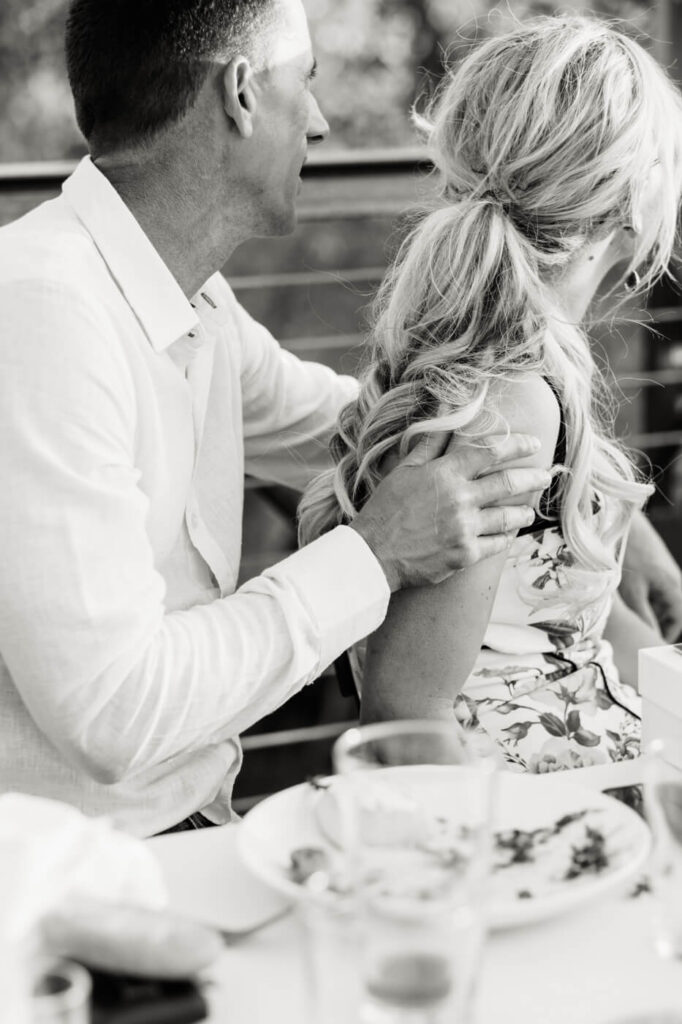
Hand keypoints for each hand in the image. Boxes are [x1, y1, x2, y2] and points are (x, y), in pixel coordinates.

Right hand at [351, 433, 549, 591]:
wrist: (372, 553)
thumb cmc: (385, 508)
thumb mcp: (404, 469)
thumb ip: (431, 442)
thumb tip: (444, 408)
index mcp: (446, 473)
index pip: (491, 452)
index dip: (517, 445)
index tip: (533, 443)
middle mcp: (460, 499)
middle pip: (508, 484)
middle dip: (532, 478)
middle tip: (546, 476)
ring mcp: (465, 528)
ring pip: (508, 517)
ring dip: (523, 512)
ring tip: (528, 512)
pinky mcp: (465, 555)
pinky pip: (496, 544)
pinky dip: (505, 537)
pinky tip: (508, 534)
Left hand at [619, 509, 681, 641]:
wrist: (618, 520)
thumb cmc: (627, 555)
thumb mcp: (632, 591)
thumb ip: (643, 617)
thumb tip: (649, 639)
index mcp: (675, 588)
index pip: (679, 622)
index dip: (665, 639)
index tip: (649, 651)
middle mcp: (674, 581)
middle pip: (670, 614)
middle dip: (655, 626)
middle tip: (634, 639)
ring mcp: (663, 574)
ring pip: (659, 604)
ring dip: (646, 613)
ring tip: (625, 621)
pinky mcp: (651, 569)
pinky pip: (651, 591)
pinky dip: (640, 600)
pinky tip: (622, 604)